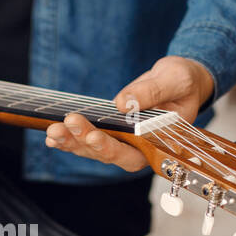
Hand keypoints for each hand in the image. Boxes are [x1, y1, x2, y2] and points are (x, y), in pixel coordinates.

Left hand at [44, 55, 214, 171]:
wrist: (180, 81)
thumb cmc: (183, 82)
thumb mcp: (175, 80)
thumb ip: (152, 91)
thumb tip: (123, 102)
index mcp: (158, 143)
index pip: (132, 155)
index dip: (110, 149)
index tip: (93, 136)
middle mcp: (137, 148)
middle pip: (106, 154)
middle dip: (84, 141)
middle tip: (68, 124)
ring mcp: (122, 141)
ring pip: (92, 149)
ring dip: (71, 141)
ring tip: (52, 130)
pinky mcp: (110, 132)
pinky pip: (87, 140)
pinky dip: (69, 138)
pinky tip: (52, 135)